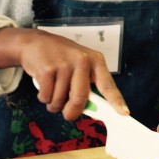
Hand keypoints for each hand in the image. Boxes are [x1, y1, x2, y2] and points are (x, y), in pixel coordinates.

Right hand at [0, 27, 127, 120]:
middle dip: (72, 112)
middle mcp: (82, 60)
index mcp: (95, 60)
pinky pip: (46, 97)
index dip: (116, 101)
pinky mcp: (47, 69)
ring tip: (52, 92)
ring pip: (60, 101)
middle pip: (80, 99)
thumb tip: (93, 110)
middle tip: (68, 115)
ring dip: (54, 104)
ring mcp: (64, 64)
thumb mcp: (79, 64)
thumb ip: (87, 84)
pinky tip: (43, 86)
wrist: (34, 42)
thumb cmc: (60, 57)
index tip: (124, 113)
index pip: (108, 84)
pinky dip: (43, 98)